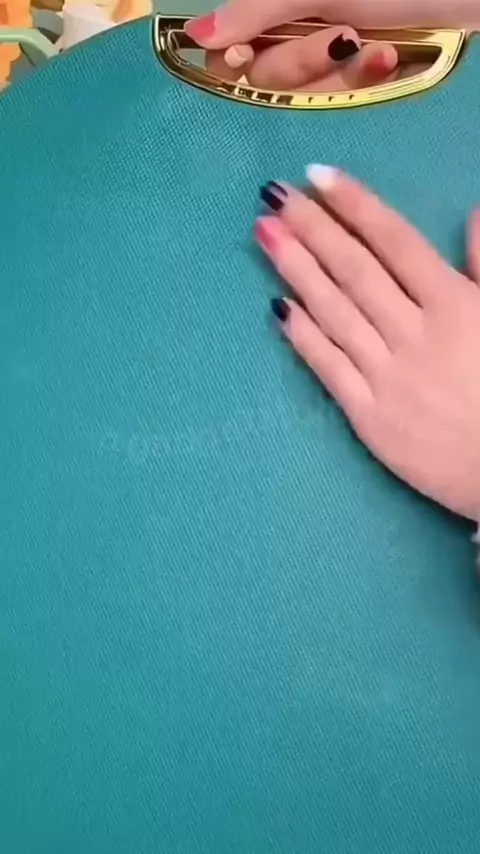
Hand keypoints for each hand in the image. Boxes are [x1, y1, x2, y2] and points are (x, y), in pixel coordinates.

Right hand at [186, 0, 478, 91]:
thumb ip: (253, 12)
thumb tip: (195, 35)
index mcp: (272, 9)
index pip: (227, 51)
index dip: (235, 63)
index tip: (247, 60)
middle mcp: (290, 32)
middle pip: (264, 80)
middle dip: (303, 63)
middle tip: (340, 35)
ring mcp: (323, 57)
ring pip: (303, 96)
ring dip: (341, 74)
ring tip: (377, 47)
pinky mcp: (351, 80)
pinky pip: (338, 99)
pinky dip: (364, 80)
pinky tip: (386, 59)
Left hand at [255, 170, 479, 521]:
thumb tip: (474, 211)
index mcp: (456, 305)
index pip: (395, 242)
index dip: (354, 205)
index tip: (317, 175)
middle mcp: (416, 333)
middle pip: (354, 270)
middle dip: (311, 228)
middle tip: (273, 195)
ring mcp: (388, 375)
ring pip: (334, 311)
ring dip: (296, 270)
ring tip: (264, 236)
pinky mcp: (369, 416)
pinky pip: (329, 367)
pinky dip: (303, 336)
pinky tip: (277, 307)